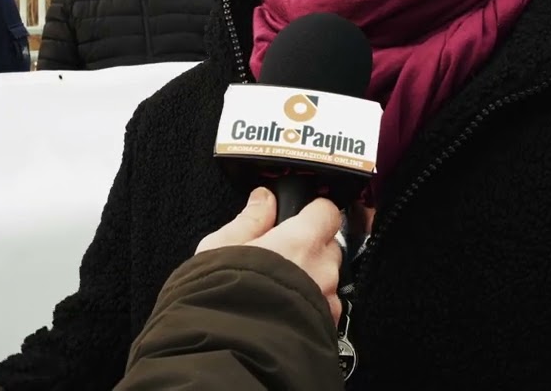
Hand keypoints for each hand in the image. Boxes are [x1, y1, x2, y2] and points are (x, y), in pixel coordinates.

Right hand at [197, 187, 343, 324]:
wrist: (229, 353)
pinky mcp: (329, 328)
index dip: (312, 212)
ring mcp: (329, 300)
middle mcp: (322, 269)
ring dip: (311, 280)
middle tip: (279, 258)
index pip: (326, 211)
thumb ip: (250, 219)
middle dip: (309, 249)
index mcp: (301, 240)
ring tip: (276, 291)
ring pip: (328, 279)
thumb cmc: (221, 298)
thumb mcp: (222, 247)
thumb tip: (264, 199)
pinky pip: (326, 308)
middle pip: (329, 246)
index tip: (296, 217)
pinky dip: (310, 307)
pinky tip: (283, 313)